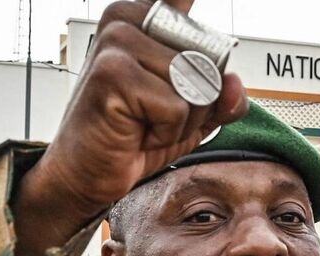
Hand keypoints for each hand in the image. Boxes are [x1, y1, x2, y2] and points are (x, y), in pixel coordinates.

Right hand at [14, 0, 249, 255]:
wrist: (86, 174)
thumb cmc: (135, 137)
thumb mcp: (192, 114)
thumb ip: (222, 96)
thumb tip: (233, 84)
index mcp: (144, 17)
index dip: (194, 18)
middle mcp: (127, 21)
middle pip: (208, 58)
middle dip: (198, 101)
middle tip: (158, 115)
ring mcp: (117, 42)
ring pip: (195, 83)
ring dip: (182, 119)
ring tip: (146, 123)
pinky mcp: (112, 72)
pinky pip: (176, 106)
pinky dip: (166, 131)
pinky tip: (135, 132)